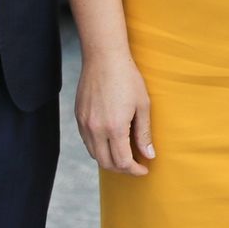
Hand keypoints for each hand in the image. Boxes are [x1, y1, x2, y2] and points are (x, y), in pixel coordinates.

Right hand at [75, 52, 154, 175]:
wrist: (104, 57)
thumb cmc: (127, 78)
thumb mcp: (143, 105)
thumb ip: (144, 133)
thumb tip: (149, 154)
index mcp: (115, 127)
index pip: (122, 162)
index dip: (134, 170)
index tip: (144, 169)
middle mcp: (96, 129)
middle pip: (106, 163)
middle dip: (122, 169)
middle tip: (135, 165)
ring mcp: (84, 124)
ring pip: (94, 154)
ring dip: (109, 160)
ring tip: (124, 155)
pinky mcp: (78, 117)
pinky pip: (87, 141)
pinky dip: (98, 148)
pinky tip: (110, 142)